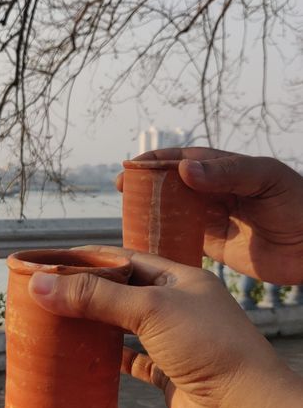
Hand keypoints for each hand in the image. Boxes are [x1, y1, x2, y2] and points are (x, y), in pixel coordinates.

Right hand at [29, 248, 281, 407]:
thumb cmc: (208, 346)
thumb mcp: (150, 309)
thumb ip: (96, 296)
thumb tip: (40, 284)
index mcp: (181, 278)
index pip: (127, 258)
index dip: (89, 258)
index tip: (51, 260)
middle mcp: (178, 306)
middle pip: (122, 292)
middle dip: (85, 292)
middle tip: (43, 293)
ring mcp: (173, 341)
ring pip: (124, 327)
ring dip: (93, 325)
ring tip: (55, 322)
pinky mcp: (167, 374)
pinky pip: (130, 362)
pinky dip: (108, 359)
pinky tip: (83, 357)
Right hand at [117, 148, 302, 284]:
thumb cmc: (298, 204)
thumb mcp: (265, 180)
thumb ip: (227, 173)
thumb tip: (184, 171)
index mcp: (223, 168)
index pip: (179, 160)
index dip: (152, 163)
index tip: (128, 170)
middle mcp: (213, 192)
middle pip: (169, 187)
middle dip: (144, 189)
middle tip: (121, 195)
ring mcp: (212, 219)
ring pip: (172, 213)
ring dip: (150, 215)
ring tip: (128, 221)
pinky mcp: (214, 246)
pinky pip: (181, 240)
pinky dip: (164, 241)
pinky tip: (147, 246)